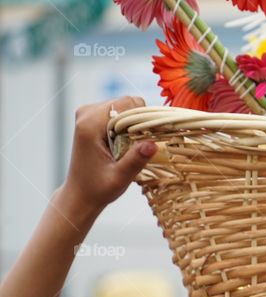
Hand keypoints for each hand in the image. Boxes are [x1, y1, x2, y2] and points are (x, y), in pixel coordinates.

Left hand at [62, 97, 155, 213]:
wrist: (80, 193)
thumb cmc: (98, 188)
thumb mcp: (120, 178)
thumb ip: (135, 160)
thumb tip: (153, 144)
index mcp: (90, 125)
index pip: (127, 104)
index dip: (143, 118)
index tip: (149, 138)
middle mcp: (86, 113)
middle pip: (127, 102)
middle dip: (139, 121)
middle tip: (138, 146)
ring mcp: (87, 113)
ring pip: (125, 106)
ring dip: (133, 124)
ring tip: (129, 147)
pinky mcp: (91, 117)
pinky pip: (119, 112)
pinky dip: (127, 125)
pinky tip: (124, 144)